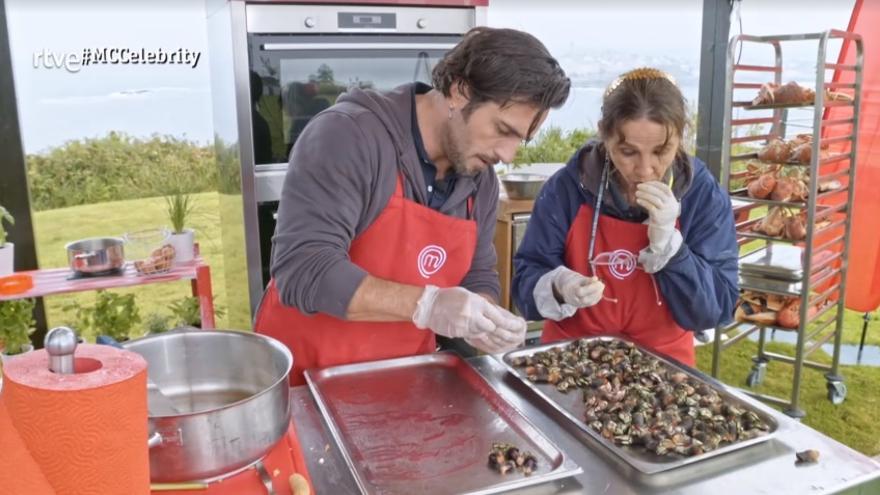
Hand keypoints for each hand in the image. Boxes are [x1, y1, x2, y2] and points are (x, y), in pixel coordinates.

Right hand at [412, 286, 526, 348]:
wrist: (429, 306)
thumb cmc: (448, 298)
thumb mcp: (468, 296)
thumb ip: (481, 306)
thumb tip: (495, 314)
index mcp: (476, 303)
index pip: (496, 316)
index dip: (507, 323)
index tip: (515, 326)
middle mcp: (472, 314)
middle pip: (492, 328)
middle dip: (499, 332)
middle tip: (508, 335)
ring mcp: (465, 325)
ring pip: (482, 333)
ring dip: (487, 334)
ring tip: (489, 332)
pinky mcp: (459, 333)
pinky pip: (473, 337)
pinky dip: (477, 336)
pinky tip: (476, 333)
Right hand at [552, 266, 604, 307]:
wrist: (568, 290)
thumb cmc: (575, 282)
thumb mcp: (579, 279)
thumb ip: (587, 280)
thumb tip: (596, 279)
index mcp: (571, 291)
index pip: (580, 292)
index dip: (590, 287)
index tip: (597, 279)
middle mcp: (574, 300)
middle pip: (585, 300)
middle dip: (595, 292)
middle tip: (602, 284)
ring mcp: (579, 304)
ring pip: (590, 302)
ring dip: (598, 294)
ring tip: (601, 286)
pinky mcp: (584, 305)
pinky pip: (592, 303)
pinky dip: (598, 296)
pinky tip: (600, 291)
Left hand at [635, 181, 679, 253]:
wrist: (663, 234)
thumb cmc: (661, 218)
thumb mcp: (663, 207)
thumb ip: (659, 198)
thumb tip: (647, 186)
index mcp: (673, 201)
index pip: (666, 188)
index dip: (656, 184)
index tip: (646, 182)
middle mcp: (671, 206)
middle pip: (660, 193)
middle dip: (648, 188)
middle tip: (638, 186)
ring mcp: (666, 212)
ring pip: (655, 199)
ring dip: (644, 194)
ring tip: (636, 193)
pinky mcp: (659, 218)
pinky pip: (651, 207)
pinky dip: (644, 202)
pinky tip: (638, 201)